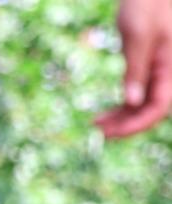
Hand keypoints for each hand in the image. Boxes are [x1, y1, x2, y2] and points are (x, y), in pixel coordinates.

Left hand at [95, 0, 171, 137]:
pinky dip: (120, 108)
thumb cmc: (146, 4)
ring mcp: (157, 72)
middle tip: (99, 132)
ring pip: (142, 105)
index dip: (136, 124)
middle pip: (150, 110)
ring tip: (96, 125)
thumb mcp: (138, 37)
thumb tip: (132, 101)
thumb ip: (136, 70)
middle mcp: (167, 72)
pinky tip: (102, 116)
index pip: (158, 107)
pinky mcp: (146, 68)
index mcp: (170, 67)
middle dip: (126, 125)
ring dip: (120, 119)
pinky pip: (136, 96)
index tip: (112, 133)